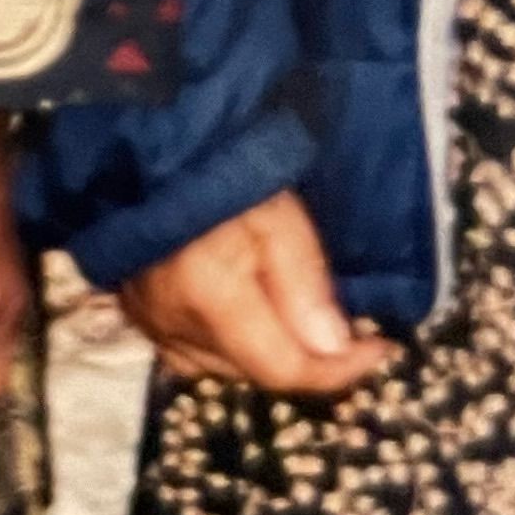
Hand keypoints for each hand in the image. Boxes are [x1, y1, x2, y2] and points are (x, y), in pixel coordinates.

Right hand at [120, 189, 393, 397]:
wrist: (148, 142)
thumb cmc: (217, 165)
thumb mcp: (277, 210)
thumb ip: (304, 281)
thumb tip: (334, 348)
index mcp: (209, 297)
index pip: (284, 369)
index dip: (339, 369)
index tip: (380, 348)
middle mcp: (174, 325)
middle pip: (255, 372)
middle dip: (304, 356)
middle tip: (340, 320)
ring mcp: (149, 323)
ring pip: (223, 367)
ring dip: (264, 351)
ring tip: (291, 311)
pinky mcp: (134, 314)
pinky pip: (189, 353)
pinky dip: (225, 345)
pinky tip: (240, 311)